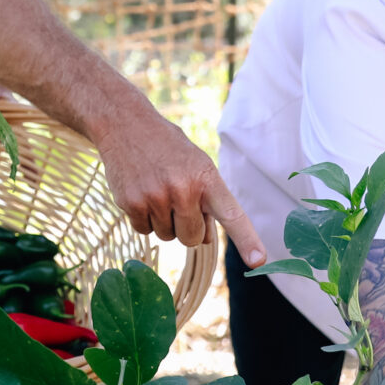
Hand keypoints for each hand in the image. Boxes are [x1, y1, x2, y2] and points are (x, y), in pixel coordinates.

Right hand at [90, 107, 266, 265]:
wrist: (125, 124)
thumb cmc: (168, 148)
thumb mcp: (195, 165)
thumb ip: (206, 201)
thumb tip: (205, 240)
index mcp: (206, 178)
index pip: (231, 214)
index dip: (247, 239)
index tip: (258, 261)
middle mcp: (183, 189)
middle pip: (192, 239)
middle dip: (186, 227)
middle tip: (176, 199)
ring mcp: (156, 198)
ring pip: (167, 236)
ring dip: (163, 221)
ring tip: (156, 189)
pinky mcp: (131, 204)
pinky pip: (144, 231)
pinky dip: (143, 218)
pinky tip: (141, 192)